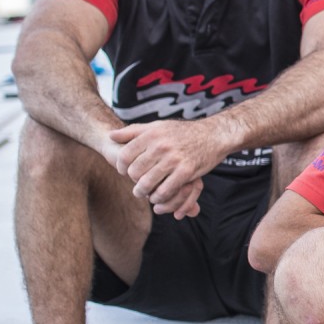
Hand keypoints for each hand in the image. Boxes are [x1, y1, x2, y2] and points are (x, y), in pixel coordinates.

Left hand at [110, 119, 233, 213]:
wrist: (213, 135)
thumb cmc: (182, 132)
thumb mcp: (157, 126)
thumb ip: (133, 131)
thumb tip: (111, 135)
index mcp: (152, 134)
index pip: (125, 155)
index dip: (121, 167)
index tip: (124, 172)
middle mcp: (161, 145)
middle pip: (134, 171)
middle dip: (133, 182)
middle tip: (136, 185)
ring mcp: (174, 159)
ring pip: (148, 183)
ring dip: (143, 192)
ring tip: (144, 193)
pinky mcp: (186, 171)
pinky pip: (165, 190)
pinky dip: (159, 197)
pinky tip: (158, 197)